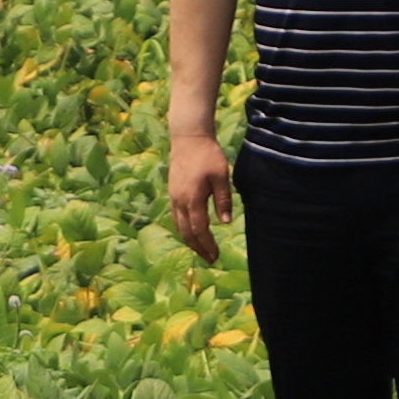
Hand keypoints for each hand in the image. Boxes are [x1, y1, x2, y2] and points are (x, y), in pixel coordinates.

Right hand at [164, 121, 233, 260]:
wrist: (188, 138)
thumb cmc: (208, 155)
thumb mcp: (221, 176)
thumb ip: (223, 200)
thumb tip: (226, 222)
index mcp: (192, 199)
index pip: (199, 229)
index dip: (207, 244)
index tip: (215, 256)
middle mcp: (179, 201)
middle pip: (187, 232)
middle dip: (198, 248)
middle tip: (210, 259)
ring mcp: (173, 197)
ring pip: (179, 226)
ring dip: (190, 241)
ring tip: (201, 250)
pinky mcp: (172, 193)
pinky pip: (176, 217)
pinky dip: (184, 229)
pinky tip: (191, 232)